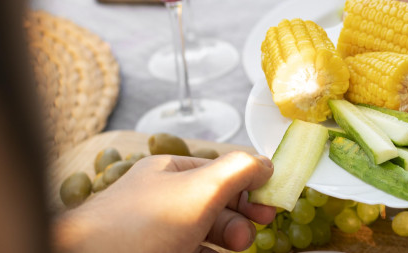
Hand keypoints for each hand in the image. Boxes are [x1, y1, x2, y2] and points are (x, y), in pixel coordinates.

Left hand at [54, 152, 275, 252]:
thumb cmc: (136, 227)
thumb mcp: (199, 189)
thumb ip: (238, 171)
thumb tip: (266, 164)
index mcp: (169, 172)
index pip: (221, 170)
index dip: (250, 186)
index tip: (271, 206)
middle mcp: (162, 200)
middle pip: (216, 205)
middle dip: (238, 220)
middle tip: (245, 238)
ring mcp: (155, 232)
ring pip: (204, 234)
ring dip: (225, 242)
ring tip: (231, 251)